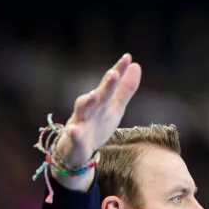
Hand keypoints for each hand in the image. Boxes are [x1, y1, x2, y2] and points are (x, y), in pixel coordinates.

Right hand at [52, 53, 141, 190]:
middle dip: (106, 85)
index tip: (127, 57)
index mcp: (101, 102)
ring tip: (94, 94)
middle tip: (114, 73)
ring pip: (82, 111)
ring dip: (87, 102)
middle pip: (98, 95)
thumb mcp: (114, 108)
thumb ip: (125, 89)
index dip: (118, 71)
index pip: (110, 84)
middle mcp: (90, 109)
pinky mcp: (74, 141)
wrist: (76, 151)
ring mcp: (80, 123)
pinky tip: (74, 130)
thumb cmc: (96, 125)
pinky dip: (73, 134)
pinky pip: (73, 137)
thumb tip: (136, 65)